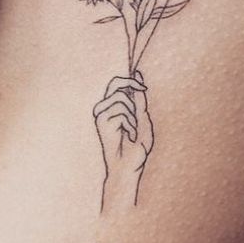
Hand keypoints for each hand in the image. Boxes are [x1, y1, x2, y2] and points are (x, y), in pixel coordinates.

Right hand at [93, 71, 153, 210]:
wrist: (128, 166)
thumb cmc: (136, 146)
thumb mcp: (143, 118)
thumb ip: (139, 99)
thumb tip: (138, 76)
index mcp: (114, 106)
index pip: (118, 83)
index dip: (131, 80)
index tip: (143, 87)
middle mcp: (105, 108)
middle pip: (115, 83)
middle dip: (131, 85)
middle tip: (142, 95)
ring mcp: (101, 114)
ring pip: (121, 99)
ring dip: (133, 115)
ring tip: (133, 130)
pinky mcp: (100, 122)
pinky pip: (121, 113)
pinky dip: (131, 124)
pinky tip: (129, 136)